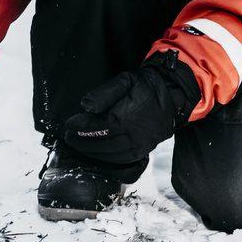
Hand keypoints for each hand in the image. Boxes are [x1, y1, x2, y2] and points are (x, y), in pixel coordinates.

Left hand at [63, 51, 200, 165]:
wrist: (172, 96)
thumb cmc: (146, 86)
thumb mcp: (125, 80)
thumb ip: (104, 93)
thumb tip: (85, 106)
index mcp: (128, 116)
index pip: (99, 127)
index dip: (81, 128)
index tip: (69, 124)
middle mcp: (135, 135)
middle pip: (102, 145)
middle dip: (82, 142)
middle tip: (69, 137)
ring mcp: (140, 146)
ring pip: (111, 156)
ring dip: (92, 152)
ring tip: (79, 144)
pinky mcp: (144, 151)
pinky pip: (123, 161)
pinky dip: (107, 159)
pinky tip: (96, 153)